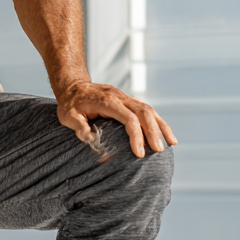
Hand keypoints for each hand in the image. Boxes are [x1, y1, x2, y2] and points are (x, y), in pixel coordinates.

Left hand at [55, 80, 176, 157]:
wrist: (72, 85)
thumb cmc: (69, 103)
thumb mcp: (67, 116)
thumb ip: (79, 126)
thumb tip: (90, 139)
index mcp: (106, 101)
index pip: (128, 118)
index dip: (135, 136)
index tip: (138, 154)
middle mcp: (119, 97)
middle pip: (144, 112)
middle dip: (154, 132)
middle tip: (159, 150)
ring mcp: (125, 97)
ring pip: (149, 109)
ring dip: (161, 126)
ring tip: (171, 143)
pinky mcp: (128, 101)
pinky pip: (146, 110)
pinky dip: (157, 121)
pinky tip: (165, 134)